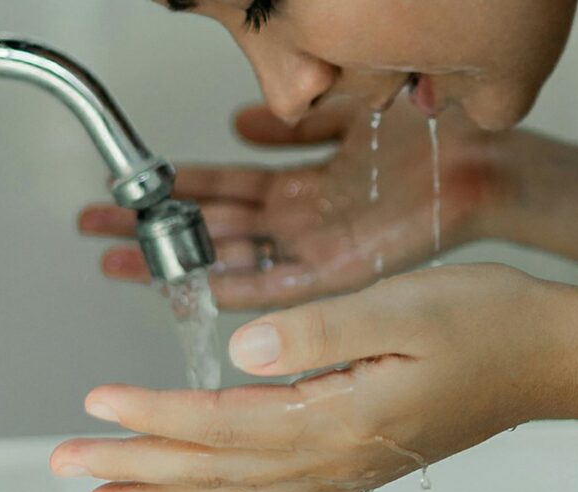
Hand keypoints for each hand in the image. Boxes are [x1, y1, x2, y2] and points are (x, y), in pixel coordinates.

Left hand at [50, 264, 577, 491]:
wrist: (551, 356)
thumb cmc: (489, 322)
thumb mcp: (404, 306)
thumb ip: (319, 333)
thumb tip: (241, 355)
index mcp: (341, 415)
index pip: (223, 424)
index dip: (155, 415)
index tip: (98, 403)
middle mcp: (341, 455)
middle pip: (219, 472)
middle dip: (139, 468)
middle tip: (72, 465)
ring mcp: (354, 468)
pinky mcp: (368, 465)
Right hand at [78, 98, 518, 309]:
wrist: (481, 162)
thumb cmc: (424, 137)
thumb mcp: (341, 115)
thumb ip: (291, 123)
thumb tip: (239, 118)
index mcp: (300, 187)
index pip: (220, 191)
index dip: (171, 191)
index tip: (125, 194)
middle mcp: (300, 222)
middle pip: (212, 229)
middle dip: (155, 231)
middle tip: (97, 233)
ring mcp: (317, 249)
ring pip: (233, 259)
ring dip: (180, 262)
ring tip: (123, 262)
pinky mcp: (342, 271)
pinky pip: (282, 285)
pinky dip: (242, 288)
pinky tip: (200, 289)